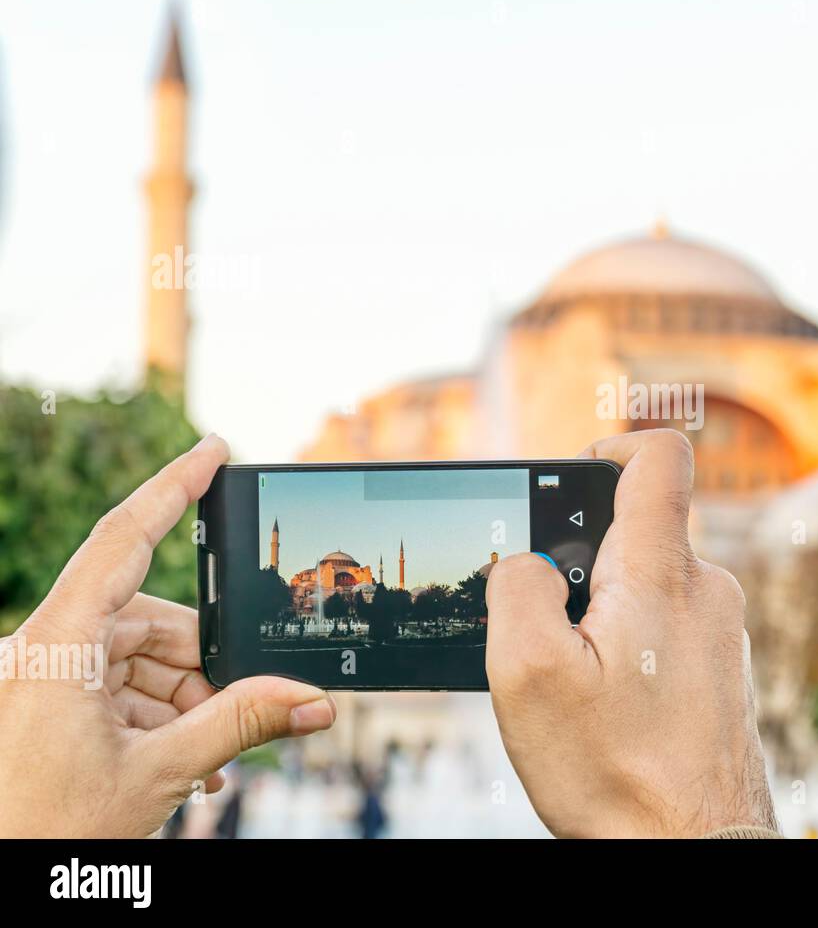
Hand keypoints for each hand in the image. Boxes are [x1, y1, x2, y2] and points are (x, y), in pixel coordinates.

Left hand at [0, 433, 336, 837]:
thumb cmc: (41, 831)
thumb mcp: (157, 773)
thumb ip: (243, 724)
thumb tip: (315, 700)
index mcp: (54, 647)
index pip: (121, 540)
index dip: (172, 488)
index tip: (213, 450)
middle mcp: (41, 649)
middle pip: (148, 620)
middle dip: (204, 666)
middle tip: (245, 708)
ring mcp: (39, 677)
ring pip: (137, 658)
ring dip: (184, 701)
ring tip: (209, 759)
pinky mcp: (43, 704)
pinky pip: (114, 686)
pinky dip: (156, 716)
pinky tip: (184, 761)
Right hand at [486, 428, 776, 837]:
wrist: (695, 851)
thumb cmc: (617, 773)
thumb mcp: (528, 675)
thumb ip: (516, 591)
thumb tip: (525, 563)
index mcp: (661, 572)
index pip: (658, 458)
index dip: (611, 446)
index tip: (572, 479)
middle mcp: (707, 591)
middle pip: (640, 532)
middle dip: (583, 564)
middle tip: (551, 628)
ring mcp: (723, 634)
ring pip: (652, 588)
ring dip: (606, 616)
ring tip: (581, 683)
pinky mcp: (724, 673)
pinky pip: (671, 630)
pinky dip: (634, 649)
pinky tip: (611, 706)